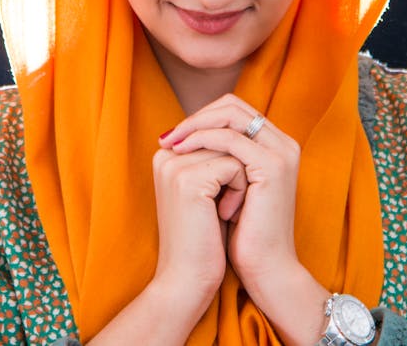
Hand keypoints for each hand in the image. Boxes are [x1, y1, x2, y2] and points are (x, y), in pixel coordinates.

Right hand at [152, 144, 246, 314]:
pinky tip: (225, 214)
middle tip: (224, 204)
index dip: (230, 164)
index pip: (216, 134)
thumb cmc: (203, 237)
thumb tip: (240, 127)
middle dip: (235, 169)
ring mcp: (174, 165)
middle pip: (224, 138)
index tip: (219, 198)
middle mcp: (166, 154)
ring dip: (240, 179)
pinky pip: (234, 166)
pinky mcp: (188, 179)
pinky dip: (240, 190)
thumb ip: (212, 156)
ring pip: (232, 149)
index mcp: (167, 153)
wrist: (187, 280)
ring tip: (224, 209)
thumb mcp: (206, 189)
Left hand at [159, 94, 329, 345]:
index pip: (234, 109)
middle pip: (234, 105)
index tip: (175, 133)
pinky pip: (231, 140)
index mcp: (274, 144)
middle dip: (197, 116)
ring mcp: (281, 152)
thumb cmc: (241, 231)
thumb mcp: (227, 184)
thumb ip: (218, 156)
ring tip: (172, 143)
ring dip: (196, 126)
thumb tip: (182, 133)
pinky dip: (203, 141)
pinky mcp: (273, 166)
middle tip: (170, 134)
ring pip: (231, 116)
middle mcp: (282, 142)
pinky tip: (182, 152)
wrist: (264, 268)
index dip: (203, 116)